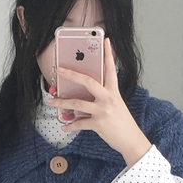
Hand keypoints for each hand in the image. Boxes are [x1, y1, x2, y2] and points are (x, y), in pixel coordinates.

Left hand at [47, 37, 151, 167]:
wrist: (131, 141)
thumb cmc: (123, 124)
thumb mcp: (116, 106)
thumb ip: (103, 98)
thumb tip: (85, 96)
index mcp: (114, 92)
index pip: (110, 70)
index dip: (108, 54)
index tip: (105, 41)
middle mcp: (108, 99)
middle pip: (88, 82)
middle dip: (72, 75)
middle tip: (60, 70)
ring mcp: (103, 111)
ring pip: (78, 103)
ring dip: (62, 103)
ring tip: (51, 102)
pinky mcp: (99, 124)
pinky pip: (80, 123)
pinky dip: (70, 126)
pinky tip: (64, 127)